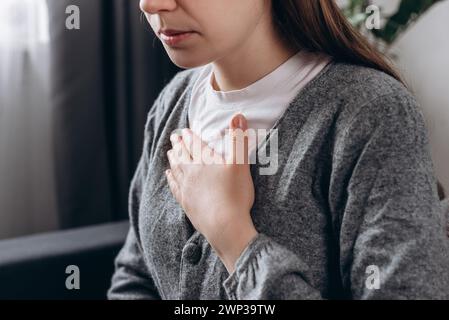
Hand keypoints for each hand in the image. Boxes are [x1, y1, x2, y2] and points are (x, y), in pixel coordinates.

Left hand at [166, 113, 257, 272]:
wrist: (225, 226)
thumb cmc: (235, 195)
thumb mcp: (241, 164)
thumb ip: (239, 139)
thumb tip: (238, 114)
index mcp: (205, 162)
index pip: (194, 145)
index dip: (189, 136)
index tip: (184, 131)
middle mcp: (192, 173)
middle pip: (182, 155)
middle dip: (178, 145)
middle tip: (174, 137)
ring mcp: (187, 189)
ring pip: (176, 169)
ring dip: (173, 159)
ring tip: (170, 153)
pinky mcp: (186, 203)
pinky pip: (175, 187)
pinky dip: (171, 179)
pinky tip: (169, 176)